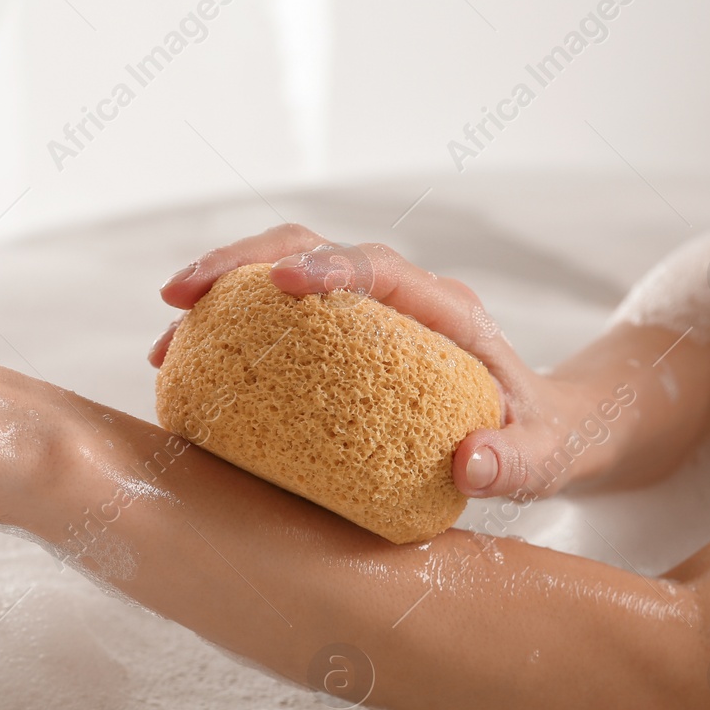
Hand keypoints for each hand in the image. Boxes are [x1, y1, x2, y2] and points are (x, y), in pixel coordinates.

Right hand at [152, 223, 586, 499]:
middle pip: (312, 246)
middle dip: (240, 262)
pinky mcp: (343, 327)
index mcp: (446, 309)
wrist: (541, 421)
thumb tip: (471, 463)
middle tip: (177, 301)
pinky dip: (230, 325)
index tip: (280, 282)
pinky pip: (279, 312)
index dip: (328, 265)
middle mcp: (402, 292)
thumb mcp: (543, 458)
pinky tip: (187, 363)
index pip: (379, 266)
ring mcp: (368, 305)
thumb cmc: (540, 438)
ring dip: (221, 290)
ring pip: (283, 268)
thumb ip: (516, 463)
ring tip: (166, 341)